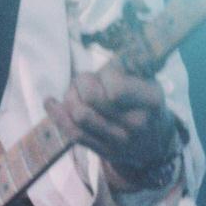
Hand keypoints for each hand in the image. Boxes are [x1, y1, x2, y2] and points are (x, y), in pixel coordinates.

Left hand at [44, 62, 178, 183]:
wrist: (155, 143)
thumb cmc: (144, 102)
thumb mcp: (147, 80)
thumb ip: (127, 66)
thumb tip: (106, 54)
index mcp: (151, 100)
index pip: (115, 87)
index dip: (103, 76)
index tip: (105, 74)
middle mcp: (136, 123)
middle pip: (92, 98)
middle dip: (80, 83)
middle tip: (83, 81)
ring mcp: (119, 141)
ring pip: (79, 114)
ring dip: (69, 97)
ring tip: (73, 92)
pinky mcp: (104, 151)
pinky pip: (73, 132)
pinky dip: (57, 114)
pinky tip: (50, 102)